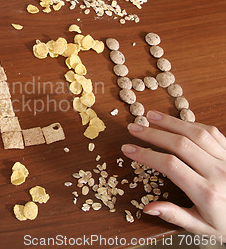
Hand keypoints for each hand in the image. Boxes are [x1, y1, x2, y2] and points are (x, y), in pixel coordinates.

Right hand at [123, 111, 225, 237]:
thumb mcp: (202, 228)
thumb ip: (175, 216)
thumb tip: (148, 208)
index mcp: (207, 192)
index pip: (170, 166)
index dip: (146, 155)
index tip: (128, 149)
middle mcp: (218, 172)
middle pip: (180, 144)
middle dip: (153, 134)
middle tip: (133, 128)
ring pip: (196, 133)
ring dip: (171, 122)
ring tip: (151, 116)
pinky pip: (212, 132)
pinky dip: (192, 124)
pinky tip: (177, 122)